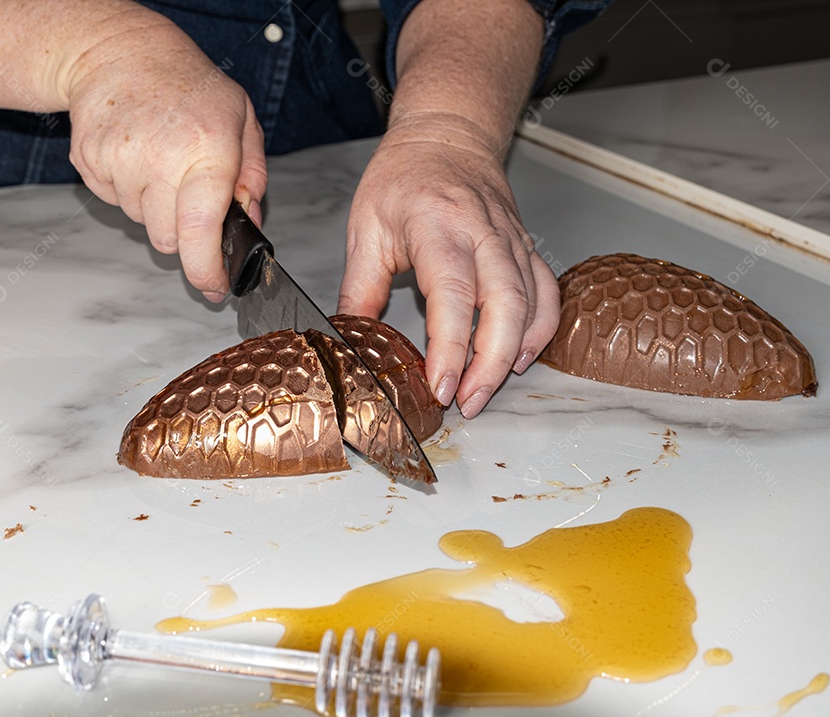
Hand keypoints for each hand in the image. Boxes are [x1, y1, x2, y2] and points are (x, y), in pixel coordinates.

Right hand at [64, 9, 266, 300]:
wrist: (119, 52)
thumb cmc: (188, 86)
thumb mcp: (241, 120)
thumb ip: (253, 177)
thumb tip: (250, 224)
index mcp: (206, 148)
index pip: (201, 230)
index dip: (206, 269)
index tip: (213, 286)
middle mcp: (160, 157)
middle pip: (169, 240)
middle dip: (183, 230)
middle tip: (187, 190)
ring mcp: (119, 161)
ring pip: (142, 223)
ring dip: (154, 205)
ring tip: (159, 159)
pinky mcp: (89, 163)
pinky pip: (115, 203)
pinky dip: (128, 190)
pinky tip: (135, 155)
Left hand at [337, 112, 558, 418]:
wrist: (447, 135)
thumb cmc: (403, 177)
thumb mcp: (365, 228)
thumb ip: (359, 288)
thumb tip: (350, 341)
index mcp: (438, 225)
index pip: (452, 295)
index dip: (451, 347)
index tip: (440, 386)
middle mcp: (483, 232)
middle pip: (504, 305)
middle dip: (489, 363)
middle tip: (468, 402)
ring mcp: (511, 239)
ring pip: (531, 303)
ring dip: (515, 353)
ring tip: (488, 390)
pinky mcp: (526, 247)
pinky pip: (546, 292)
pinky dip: (540, 329)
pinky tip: (520, 357)